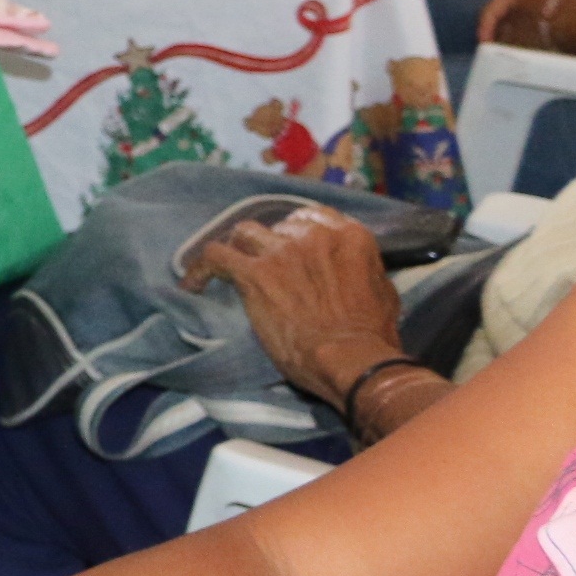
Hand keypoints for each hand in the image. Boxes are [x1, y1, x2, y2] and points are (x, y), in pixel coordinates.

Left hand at [179, 203, 410, 409]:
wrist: (350, 359)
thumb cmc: (371, 337)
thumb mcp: (383, 294)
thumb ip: (364, 269)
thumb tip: (352, 266)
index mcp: (348, 236)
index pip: (312, 216)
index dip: (298, 231)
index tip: (291, 246)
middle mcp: (312, 235)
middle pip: (278, 226)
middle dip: (273, 245)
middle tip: (269, 269)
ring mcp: (280, 251)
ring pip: (246, 233)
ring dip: (242, 250)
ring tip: (235, 268)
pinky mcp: (254, 273)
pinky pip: (215, 256)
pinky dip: (201, 268)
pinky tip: (192, 283)